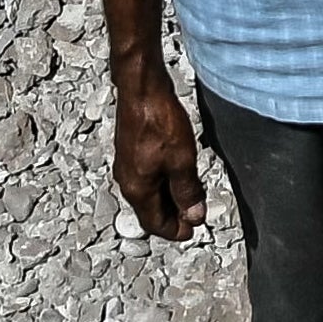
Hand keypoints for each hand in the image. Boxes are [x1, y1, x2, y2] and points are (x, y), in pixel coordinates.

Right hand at [107, 74, 205, 242]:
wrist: (141, 90)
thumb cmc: (158, 121)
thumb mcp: (182, 161)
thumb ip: (188, 191)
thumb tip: (194, 216)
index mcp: (137, 190)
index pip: (155, 224)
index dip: (176, 231)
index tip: (194, 230)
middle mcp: (127, 181)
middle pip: (150, 211)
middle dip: (173, 216)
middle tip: (196, 215)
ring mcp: (127, 166)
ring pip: (149, 194)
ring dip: (169, 199)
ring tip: (191, 196)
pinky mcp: (130, 152)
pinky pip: (147, 178)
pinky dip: (163, 183)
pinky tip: (178, 175)